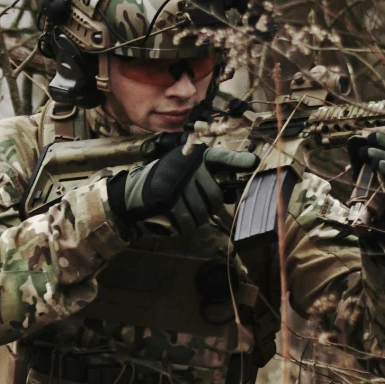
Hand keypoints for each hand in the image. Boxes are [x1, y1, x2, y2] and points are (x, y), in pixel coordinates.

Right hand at [110, 144, 258, 236]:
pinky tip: (174, 217)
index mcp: (192, 159)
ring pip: (203, 213)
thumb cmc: (163, 184)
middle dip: (208, 205)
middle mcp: (187, 169)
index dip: (237, 161)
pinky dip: (184, 225)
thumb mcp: (184, 171)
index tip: (253, 162)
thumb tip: (237, 182)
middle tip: (193, 202)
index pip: (220, 158)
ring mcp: (178, 187)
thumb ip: (209, 174)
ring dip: (195, 216)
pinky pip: (189, 223)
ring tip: (181, 208)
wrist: (131, 195)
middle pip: (216, 197)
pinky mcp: (169, 203)